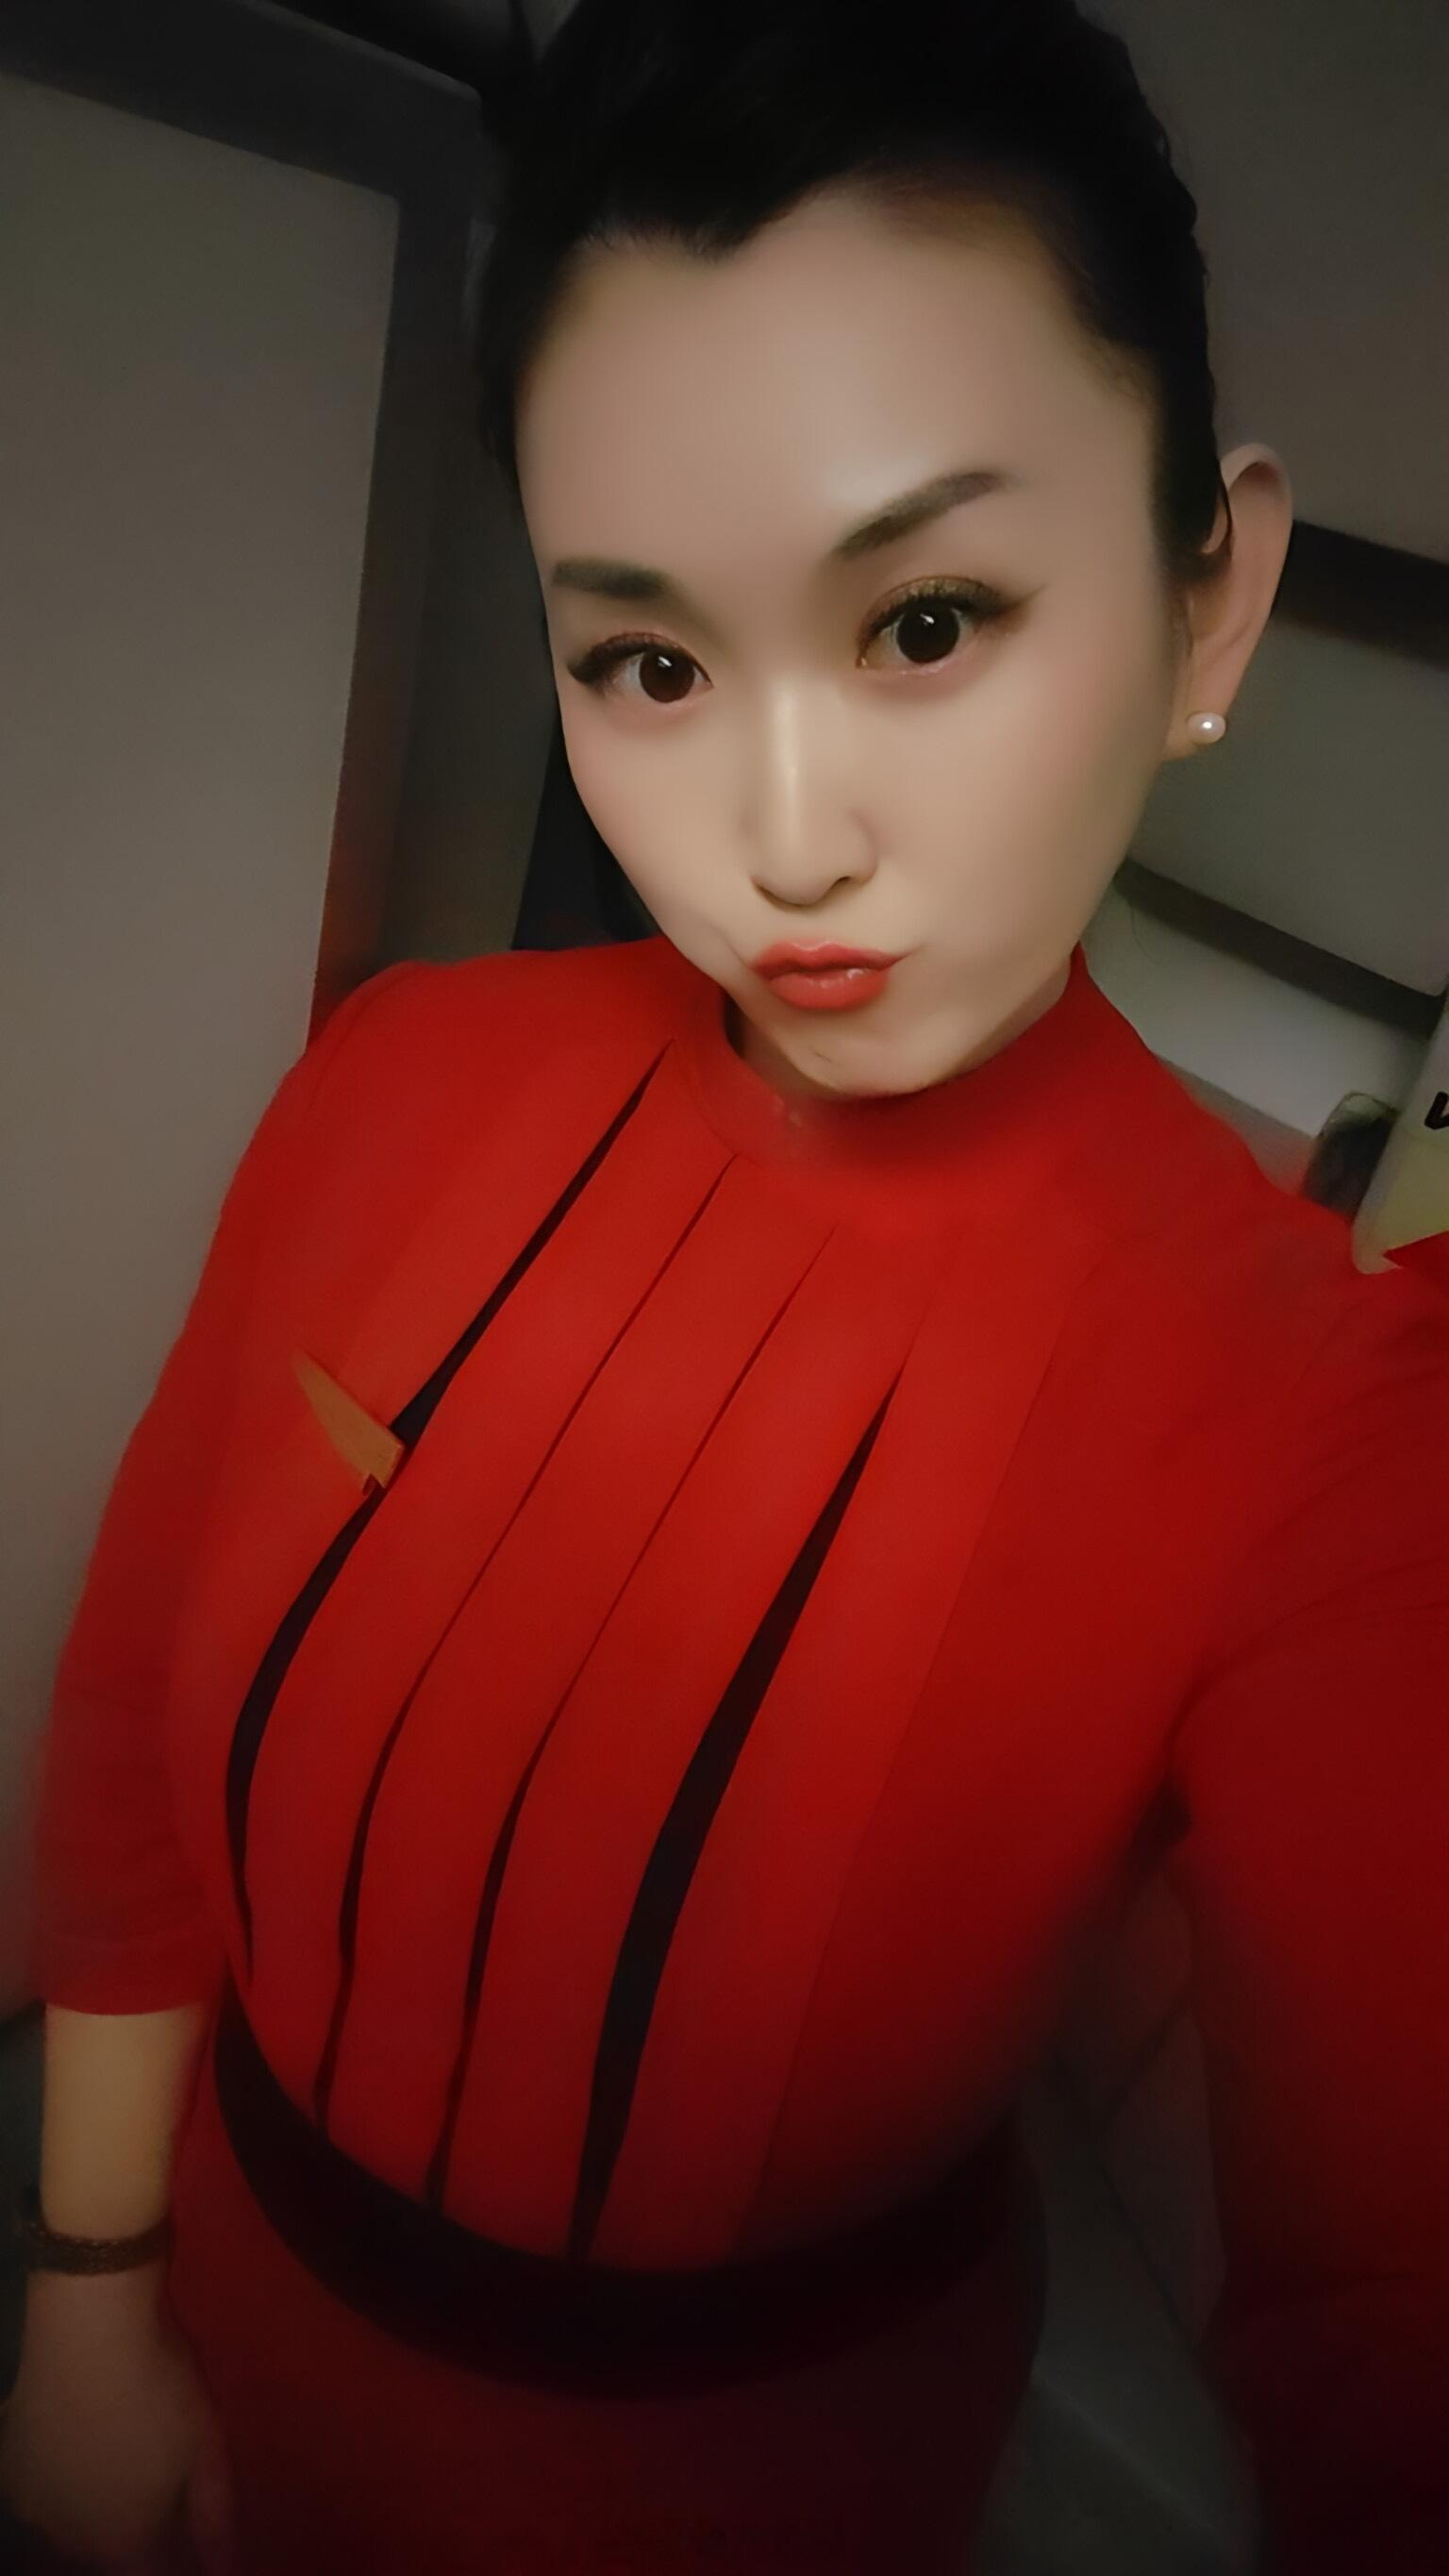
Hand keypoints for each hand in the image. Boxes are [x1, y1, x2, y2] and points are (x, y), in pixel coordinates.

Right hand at [0, 2298, 238, 2572]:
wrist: (90, 2328)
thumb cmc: (162, 2388)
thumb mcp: (209, 2449)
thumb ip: (215, 2519)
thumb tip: (225, 2567)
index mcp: (122, 2542)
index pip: (148, 2574)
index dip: (169, 2553)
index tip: (179, 2515)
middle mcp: (69, 2538)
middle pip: (107, 2549)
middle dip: (132, 2521)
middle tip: (153, 2460)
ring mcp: (32, 2503)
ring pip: (70, 2516)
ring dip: (93, 2494)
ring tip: (117, 2435)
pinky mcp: (6, 2466)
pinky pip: (39, 2483)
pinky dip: (57, 2466)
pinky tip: (79, 2424)